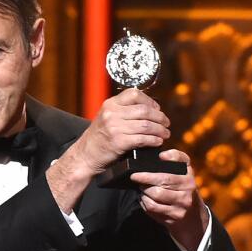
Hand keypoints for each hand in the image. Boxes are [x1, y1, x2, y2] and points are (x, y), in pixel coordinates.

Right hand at [48, 88, 170, 212]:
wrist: (85, 156)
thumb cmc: (98, 139)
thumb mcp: (106, 118)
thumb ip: (123, 112)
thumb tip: (149, 110)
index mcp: (110, 104)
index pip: (135, 94)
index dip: (150, 101)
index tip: (157, 109)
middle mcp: (112, 113)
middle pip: (144, 110)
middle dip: (160, 117)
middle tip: (166, 123)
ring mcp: (115, 127)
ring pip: (146, 125)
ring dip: (160, 130)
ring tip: (165, 134)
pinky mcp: (119, 142)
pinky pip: (143, 138)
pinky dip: (153, 140)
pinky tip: (157, 142)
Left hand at [130, 149, 209, 250]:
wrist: (194, 219)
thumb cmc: (184, 191)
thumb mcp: (185, 174)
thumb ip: (176, 159)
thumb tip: (162, 155)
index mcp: (189, 176)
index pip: (179, 164)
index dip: (169, 158)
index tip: (158, 158)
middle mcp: (188, 189)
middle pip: (163, 180)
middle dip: (145, 177)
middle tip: (134, 176)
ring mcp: (181, 204)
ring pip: (156, 194)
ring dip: (144, 190)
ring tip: (140, 188)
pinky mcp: (173, 216)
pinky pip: (153, 207)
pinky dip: (144, 202)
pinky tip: (143, 198)